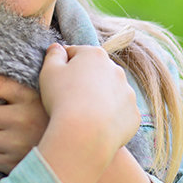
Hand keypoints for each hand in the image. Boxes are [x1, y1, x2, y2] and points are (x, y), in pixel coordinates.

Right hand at [37, 43, 140, 182]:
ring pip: (110, 92)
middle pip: (96, 71)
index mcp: (95, 55)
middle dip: (84, 80)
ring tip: (82, 113)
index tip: (56, 80)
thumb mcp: (48, 72)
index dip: (63, 65)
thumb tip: (57, 47)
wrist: (85, 134)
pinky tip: (95, 125)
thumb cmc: (62, 99)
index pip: (76, 53)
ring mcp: (128, 93)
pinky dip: (109, 116)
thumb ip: (53, 55)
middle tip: (68, 97)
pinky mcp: (133, 115)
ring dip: (98, 98)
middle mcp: (116, 70)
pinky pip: (119, 112)